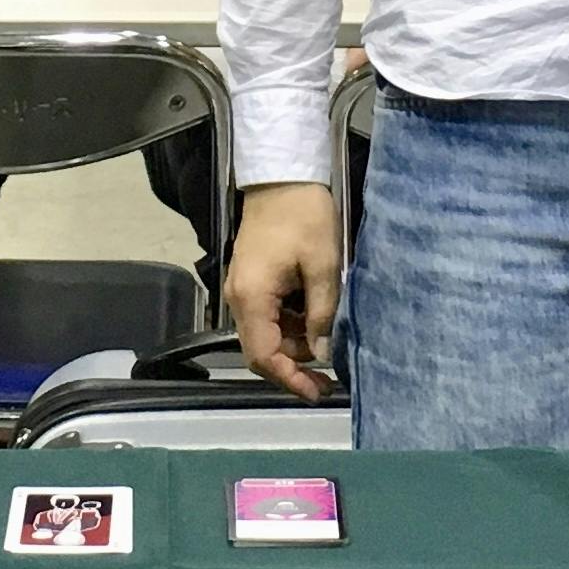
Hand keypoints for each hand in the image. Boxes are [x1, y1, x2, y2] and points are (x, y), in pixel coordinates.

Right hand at [224, 181, 340, 400]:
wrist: (282, 176)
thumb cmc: (304, 216)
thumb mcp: (323, 266)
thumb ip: (322, 313)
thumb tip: (322, 352)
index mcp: (253, 297)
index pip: (263, 355)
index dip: (289, 379)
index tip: (318, 391)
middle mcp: (239, 297)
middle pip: (261, 348)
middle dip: (294, 365)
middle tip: (329, 373)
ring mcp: (242, 287)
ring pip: (265, 333)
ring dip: (294, 343)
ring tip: (327, 337)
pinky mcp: (251, 279)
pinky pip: (267, 315)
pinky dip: (289, 324)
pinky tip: (313, 317)